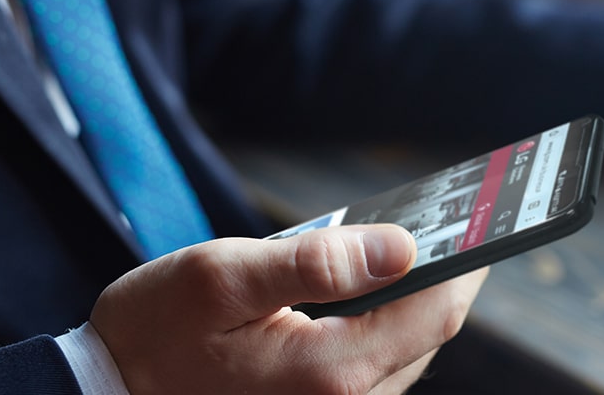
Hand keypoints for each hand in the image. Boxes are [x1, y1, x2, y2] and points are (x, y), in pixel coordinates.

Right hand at [90, 224, 487, 394]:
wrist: (114, 391)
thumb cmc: (157, 331)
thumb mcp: (222, 279)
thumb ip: (313, 264)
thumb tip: (399, 246)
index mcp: (329, 372)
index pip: (432, 314)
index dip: (465, 266)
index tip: (489, 225)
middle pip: (427, 333)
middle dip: (448, 278)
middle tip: (461, 227)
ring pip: (406, 348)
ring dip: (420, 298)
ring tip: (428, 248)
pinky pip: (378, 361)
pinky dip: (390, 320)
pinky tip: (381, 286)